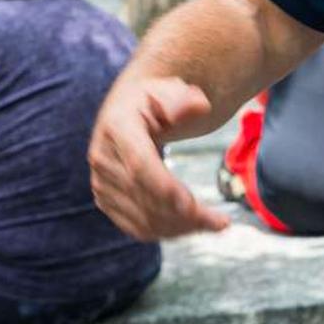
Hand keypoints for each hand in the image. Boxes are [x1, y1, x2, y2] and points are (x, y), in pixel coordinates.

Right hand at [89, 76, 229, 239]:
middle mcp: (103, 159)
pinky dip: (168, 233)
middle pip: (144, 198)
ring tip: (216, 224)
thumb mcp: (173, 89)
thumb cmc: (159, 99)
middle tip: (222, 222)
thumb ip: (186, 98)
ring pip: (142, 219)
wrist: (132, 109)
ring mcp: (102, 183)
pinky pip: (137, 227)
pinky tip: (195, 227)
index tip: (193, 205)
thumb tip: (198, 106)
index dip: (164, 188)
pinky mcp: (107, 201)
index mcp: (117, 127)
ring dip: (181, 229)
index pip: (139, 165)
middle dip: (185, 216)